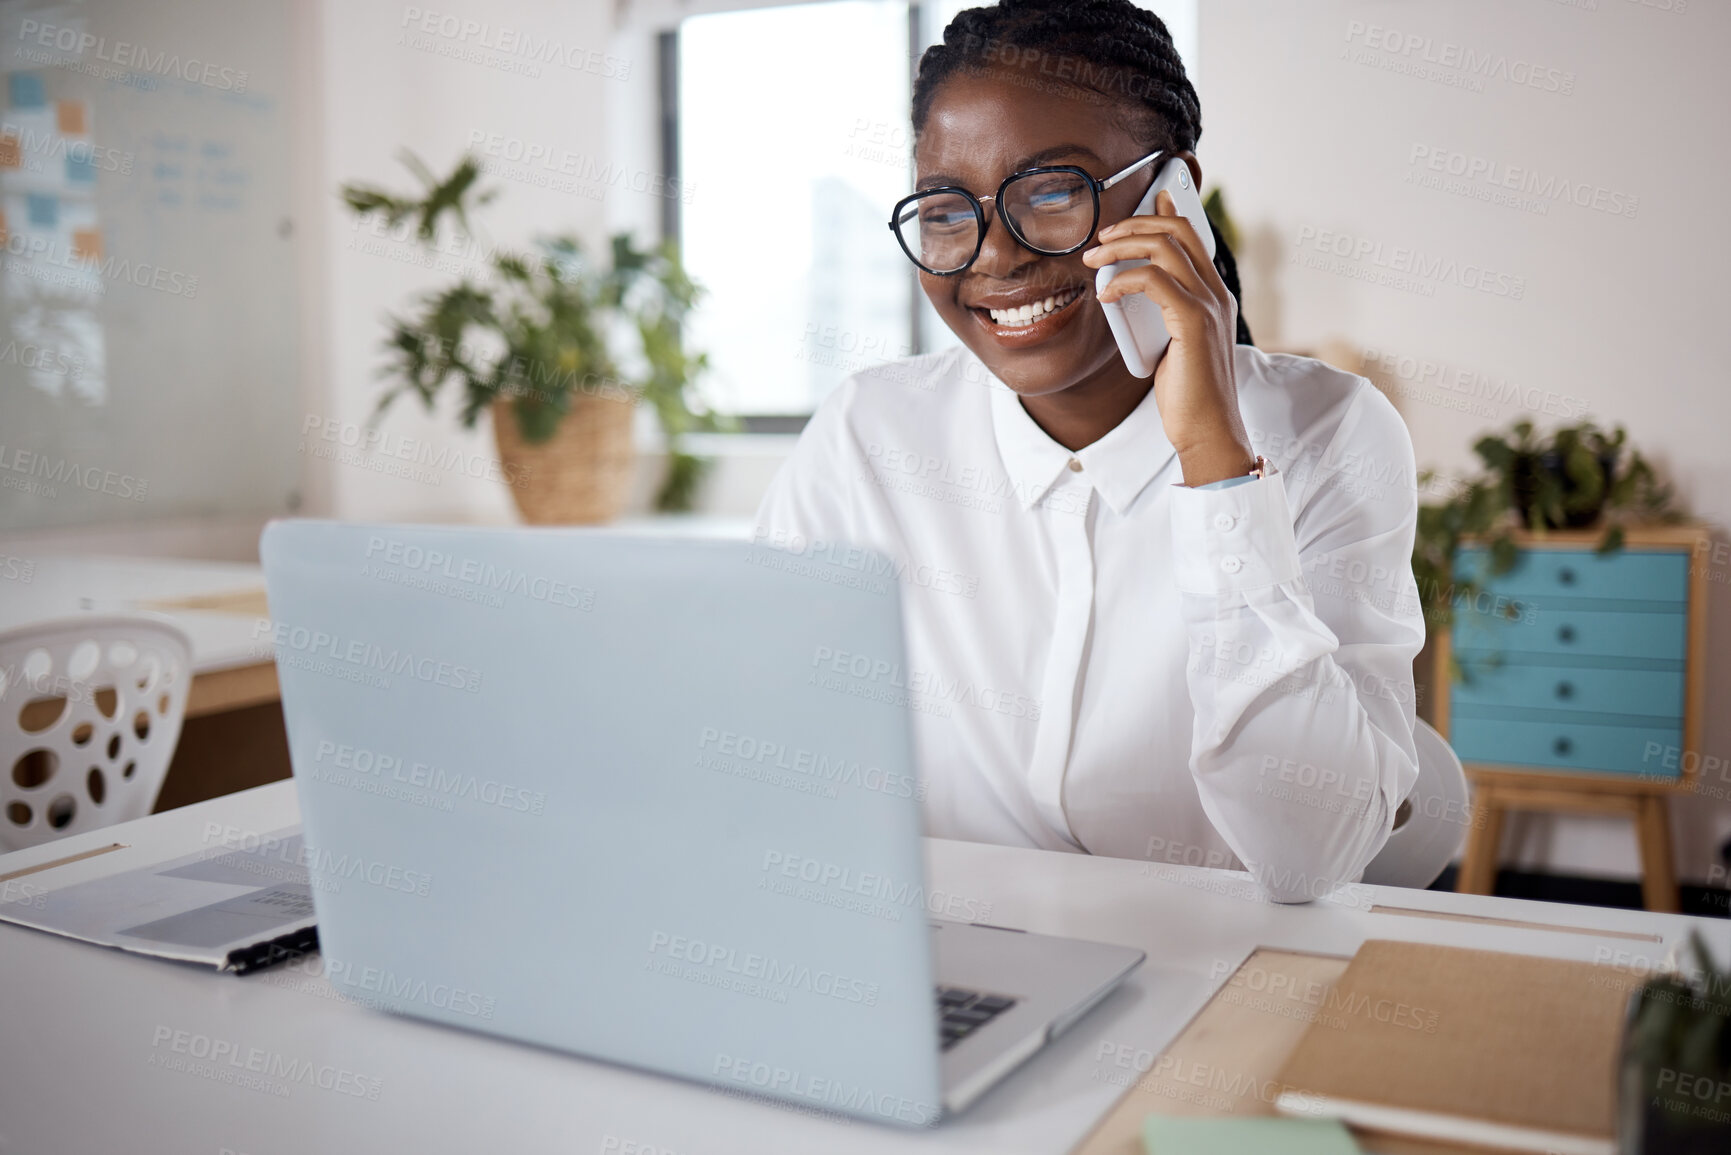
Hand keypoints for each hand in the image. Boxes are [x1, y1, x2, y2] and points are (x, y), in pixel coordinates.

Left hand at [1082, 189, 1256, 486]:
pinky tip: (1105, 297)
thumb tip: (1129, 291)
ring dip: (1122, 246)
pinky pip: (1154, 280)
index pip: (1193, 237)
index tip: (1142, 202)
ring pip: (1166, 246)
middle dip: (1134, 225)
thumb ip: (1160, 315)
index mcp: (1213, 296)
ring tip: (1093, 259)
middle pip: (1178, 229)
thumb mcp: (1172, 346)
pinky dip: (1123, 281)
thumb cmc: (1187, 396)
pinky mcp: (1193, 322)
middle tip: (1100, 238)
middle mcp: (1216, 294)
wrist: (1209, 432)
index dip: (1166, 212)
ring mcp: (1208, 305)